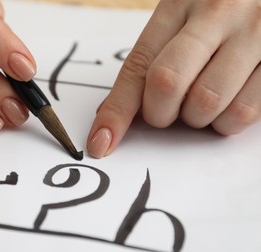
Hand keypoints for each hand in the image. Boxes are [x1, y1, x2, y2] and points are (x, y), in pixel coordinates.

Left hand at [87, 0, 260, 157]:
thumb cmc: (218, 11)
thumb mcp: (180, 20)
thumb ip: (151, 61)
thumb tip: (113, 114)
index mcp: (180, 3)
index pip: (138, 67)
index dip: (116, 112)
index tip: (101, 143)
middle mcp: (218, 14)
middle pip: (166, 83)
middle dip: (160, 113)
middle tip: (169, 110)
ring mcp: (255, 34)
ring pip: (207, 103)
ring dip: (198, 118)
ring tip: (204, 98)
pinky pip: (246, 112)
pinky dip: (229, 120)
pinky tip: (231, 99)